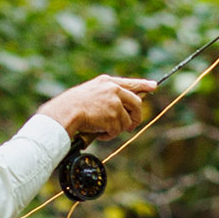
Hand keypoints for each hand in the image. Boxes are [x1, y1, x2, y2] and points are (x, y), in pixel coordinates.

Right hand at [38, 75, 162, 141]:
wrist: (64, 113)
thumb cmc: (71, 106)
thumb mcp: (90, 93)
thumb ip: (106, 96)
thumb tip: (121, 108)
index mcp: (107, 82)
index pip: (130, 83)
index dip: (143, 85)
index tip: (153, 86)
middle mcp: (113, 89)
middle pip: (137, 103)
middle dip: (136, 117)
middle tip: (131, 127)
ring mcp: (115, 102)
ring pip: (127, 121)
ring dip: (117, 129)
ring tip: (103, 130)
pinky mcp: (114, 116)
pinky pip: (117, 130)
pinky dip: (109, 135)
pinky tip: (98, 133)